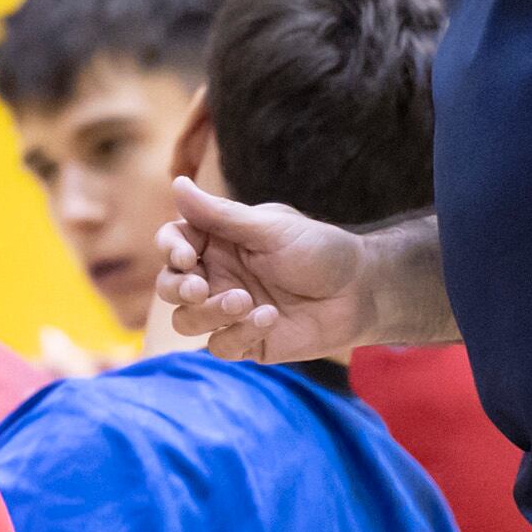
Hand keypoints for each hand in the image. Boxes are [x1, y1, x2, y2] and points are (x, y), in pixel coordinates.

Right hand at [154, 176, 369, 360]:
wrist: (361, 291)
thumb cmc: (319, 250)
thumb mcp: (270, 229)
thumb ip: (221, 215)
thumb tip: (176, 184)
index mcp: (219, 242)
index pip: (173, 242)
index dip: (170, 249)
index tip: (187, 257)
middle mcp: (218, 276)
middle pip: (170, 286)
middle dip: (178, 288)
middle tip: (200, 288)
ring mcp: (229, 312)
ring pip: (186, 321)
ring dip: (208, 313)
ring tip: (245, 301)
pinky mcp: (246, 342)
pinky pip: (220, 346)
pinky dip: (238, 334)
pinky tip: (269, 318)